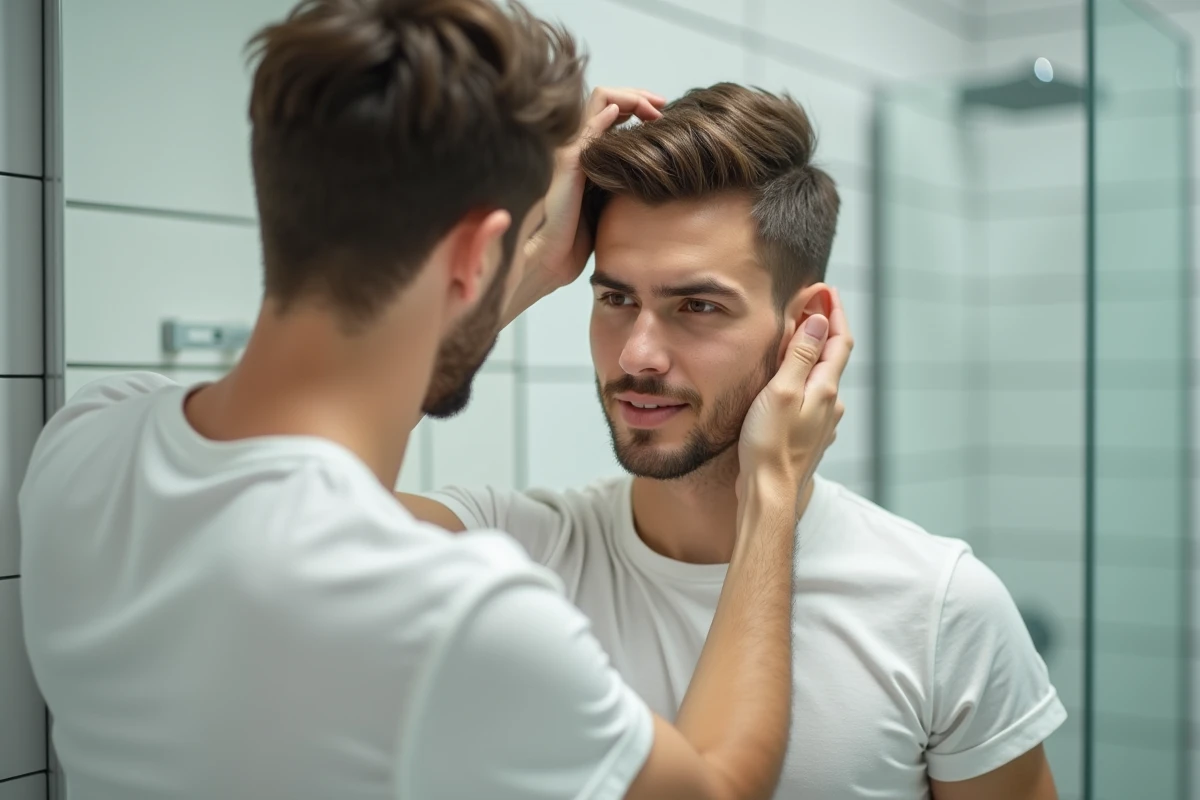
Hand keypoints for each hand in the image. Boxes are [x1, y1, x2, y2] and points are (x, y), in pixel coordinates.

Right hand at [522, 86, 665, 291]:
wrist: (557, 252)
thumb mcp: (612, 189)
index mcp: (588, 145)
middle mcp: (578, 140)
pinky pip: (589, 129)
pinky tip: (625, 116)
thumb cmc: (584, 229)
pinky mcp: (570, 161)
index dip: (637, 102)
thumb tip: (656, 155)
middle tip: (662, 105)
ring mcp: (572, 147)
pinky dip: (607, 117)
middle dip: (638, 95)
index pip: (611, 105)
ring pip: (600, 100)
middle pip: (607, 96)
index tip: (662, 113)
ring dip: (631, 99)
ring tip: (654, 112)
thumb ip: (623, 168)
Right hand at [737, 288, 852, 504]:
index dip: (834, 312)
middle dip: (822, 328)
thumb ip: (800, 355)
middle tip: (808, 306)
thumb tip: (819, 320)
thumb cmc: (769, 444)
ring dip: (811, 354)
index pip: (839, 340)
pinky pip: (810, 397)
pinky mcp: (808, 436)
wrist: (769, 493)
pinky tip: (787, 382)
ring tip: (794, 337)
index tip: (825, 291)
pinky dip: (803, 378)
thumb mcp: (781, 391)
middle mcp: (830, 404)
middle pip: (832, 356)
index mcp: (825, 388)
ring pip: (820, 378)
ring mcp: (821, 422)